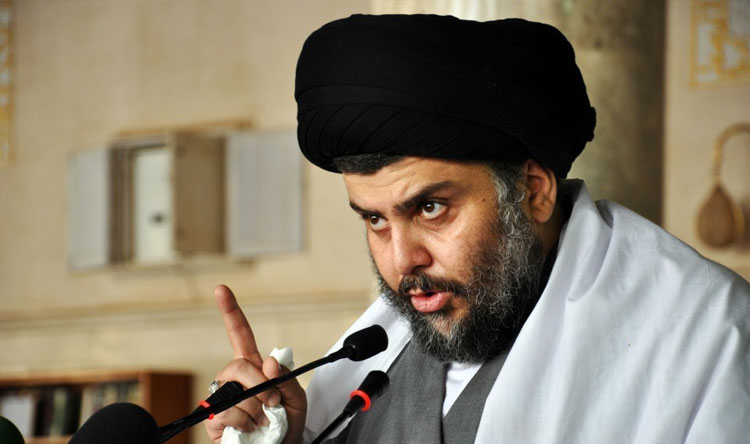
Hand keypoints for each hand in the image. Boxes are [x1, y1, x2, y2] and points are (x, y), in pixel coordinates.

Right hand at [204, 285, 306, 443]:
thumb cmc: (288, 426)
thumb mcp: (297, 400)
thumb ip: (286, 379)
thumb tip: (269, 364)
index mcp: (255, 368)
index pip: (240, 335)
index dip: (231, 312)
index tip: (221, 289)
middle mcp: (235, 379)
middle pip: (240, 364)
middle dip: (261, 384)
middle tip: (274, 403)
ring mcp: (222, 398)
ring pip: (237, 390)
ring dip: (257, 408)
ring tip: (264, 420)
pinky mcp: (213, 420)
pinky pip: (228, 412)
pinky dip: (246, 422)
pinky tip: (251, 429)